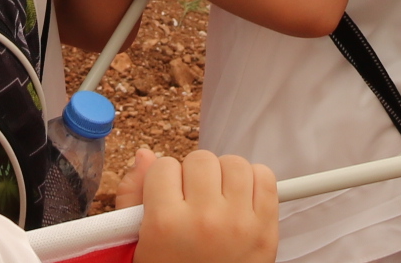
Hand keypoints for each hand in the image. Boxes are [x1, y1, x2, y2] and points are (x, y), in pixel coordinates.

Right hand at [125, 149, 280, 262]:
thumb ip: (134, 198)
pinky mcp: (266, 227)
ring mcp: (238, 222)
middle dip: (194, 175)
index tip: (168, 198)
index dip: (164, 180)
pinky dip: (254, 182)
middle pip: (200, 159)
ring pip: (233, 163)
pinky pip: (265, 177)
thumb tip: (145, 155)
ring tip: (219, 199)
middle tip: (194, 199)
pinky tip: (241, 201)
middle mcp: (203, 219)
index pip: (163, 166)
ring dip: (225, 176)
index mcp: (165, 224)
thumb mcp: (140, 245)